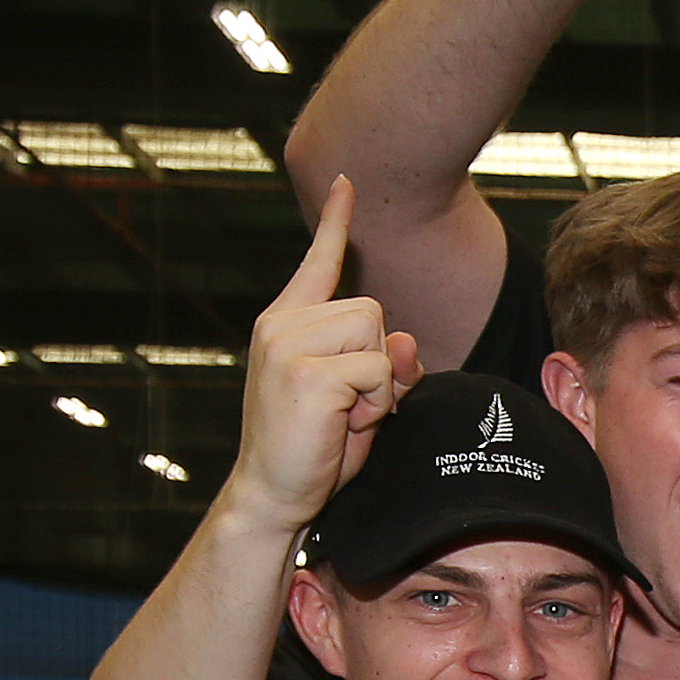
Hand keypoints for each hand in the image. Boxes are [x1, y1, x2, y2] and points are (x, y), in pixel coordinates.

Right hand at [238, 180, 420, 523]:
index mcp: (287, 323)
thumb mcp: (357, 399)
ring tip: (342, 415)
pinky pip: (378, 369)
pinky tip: (342, 423)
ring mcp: (288, 343)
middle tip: (348, 406)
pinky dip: (376, 403)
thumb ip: (383, 364)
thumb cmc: (313, 451)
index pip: (319, 263)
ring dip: (378, 384)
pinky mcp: (306, 370)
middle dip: (379, 361)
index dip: (336, 221)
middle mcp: (282, 324)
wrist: (273, 497)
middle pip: (374, 309)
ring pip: (378, 336)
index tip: (347, 182)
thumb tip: (406, 342)